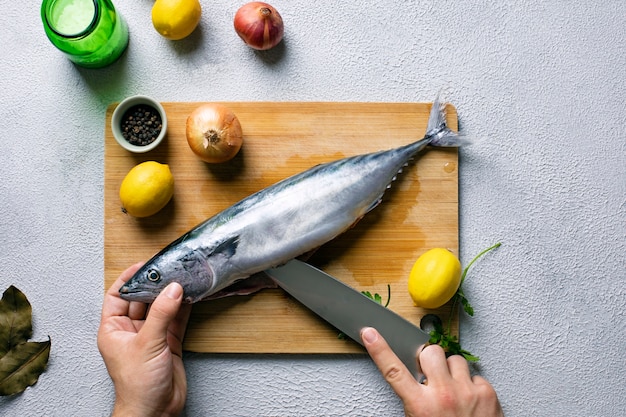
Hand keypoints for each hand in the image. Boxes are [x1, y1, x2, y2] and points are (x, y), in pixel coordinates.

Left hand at [98, 263, 191, 416]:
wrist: (154, 411)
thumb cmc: (137, 386)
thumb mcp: (147, 344)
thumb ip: (161, 314)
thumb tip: (173, 290)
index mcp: (113, 329)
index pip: (118, 295)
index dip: (130, 278)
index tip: (144, 265)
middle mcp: (131, 330)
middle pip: (143, 299)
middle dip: (156, 284)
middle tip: (169, 269)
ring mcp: (151, 336)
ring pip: (161, 308)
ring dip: (172, 295)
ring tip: (183, 279)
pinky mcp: (168, 343)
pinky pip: (176, 320)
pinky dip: (184, 308)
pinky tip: (191, 297)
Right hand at [361, 327, 502, 416]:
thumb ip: (414, 401)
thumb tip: (411, 384)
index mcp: (420, 406)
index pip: (394, 370)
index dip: (380, 350)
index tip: (371, 334)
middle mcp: (442, 395)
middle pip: (430, 353)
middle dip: (430, 361)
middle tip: (432, 375)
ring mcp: (466, 392)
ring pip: (455, 360)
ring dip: (452, 372)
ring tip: (453, 391)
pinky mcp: (487, 393)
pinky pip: (475, 375)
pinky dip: (472, 385)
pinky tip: (470, 399)